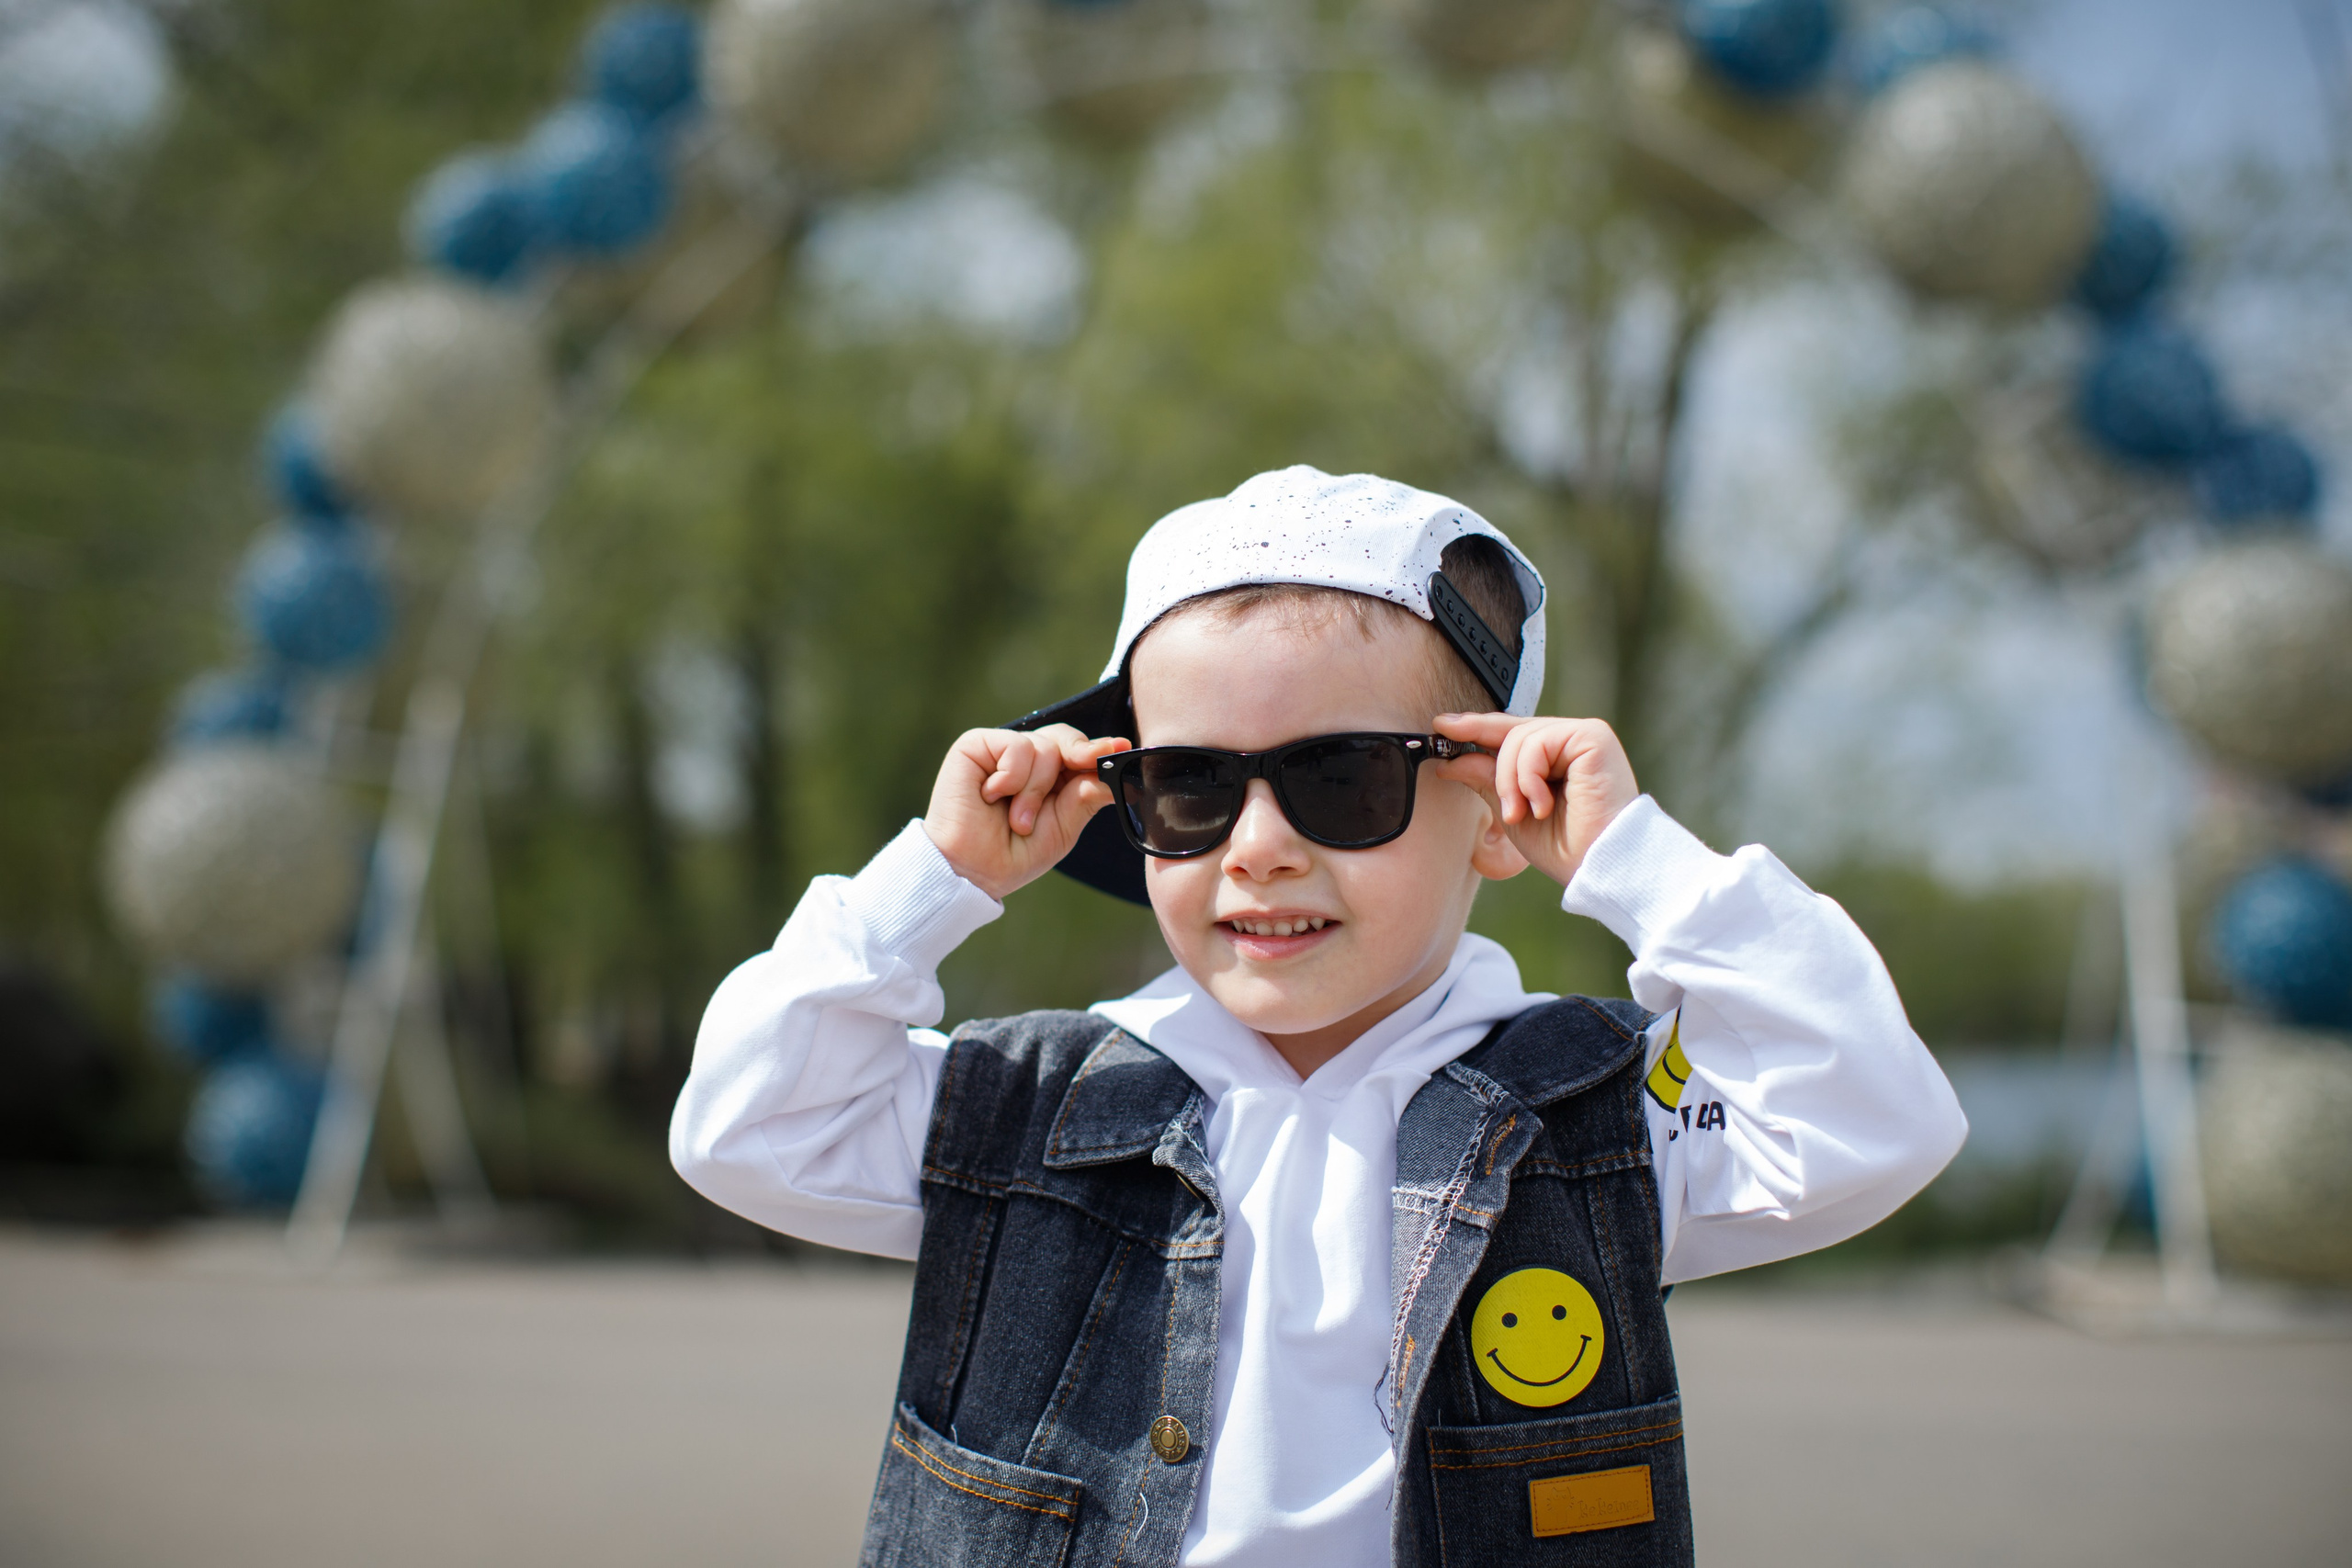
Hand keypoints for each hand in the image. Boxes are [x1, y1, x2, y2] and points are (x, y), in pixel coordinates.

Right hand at [922, 724, 1130, 901]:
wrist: (974, 871)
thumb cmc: (1014, 854)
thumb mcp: (1063, 827)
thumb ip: (1087, 797)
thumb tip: (1118, 776)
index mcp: (1049, 777)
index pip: (1079, 753)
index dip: (1100, 750)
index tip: (1121, 748)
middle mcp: (1025, 760)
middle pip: (1065, 739)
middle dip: (1079, 756)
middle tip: (1084, 767)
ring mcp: (1000, 751)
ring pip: (1044, 748)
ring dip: (1035, 791)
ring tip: (1017, 820)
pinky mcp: (975, 746)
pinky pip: (1016, 746)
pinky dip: (1011, 777)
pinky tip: (992, 796)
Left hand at [1431, 714, 1638, 887]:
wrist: (1600, 868)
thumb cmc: (1565, 848)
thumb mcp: (1513, 812)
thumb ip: (1488, 781)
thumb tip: (1453, 760)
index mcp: (1556, 757)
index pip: (1509, 734)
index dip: (1476, 728)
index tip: (1441, 726)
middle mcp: (1570, 741)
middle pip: (1510, 732)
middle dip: (1496, 772)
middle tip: (1501, 806)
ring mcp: (1583, 735)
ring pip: (1518, 738)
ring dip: (1512, 782)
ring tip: (1524, 813)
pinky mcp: (1593, 736)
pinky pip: (1538, 743)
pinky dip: (1529, 777)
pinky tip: (1543, 805)